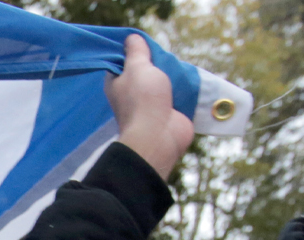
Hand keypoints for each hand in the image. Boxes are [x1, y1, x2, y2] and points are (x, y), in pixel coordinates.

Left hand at [106, 34, 194, 180]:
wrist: (160, 136)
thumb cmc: (143, 99)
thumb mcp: (137, 67)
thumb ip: (136, 52)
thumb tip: (131, 39)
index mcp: (116, 83)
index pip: (120, 62)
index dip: (132, 52)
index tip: (145, 45)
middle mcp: (129, 94)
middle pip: (143, 71)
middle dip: (155, 63)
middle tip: (164, 56)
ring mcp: (149, 104)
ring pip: (160, 83)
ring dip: (169, 75)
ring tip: (176, 66)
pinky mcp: (166, 112)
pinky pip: (173, 95)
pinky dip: (180, 88)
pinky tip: (186, 79)